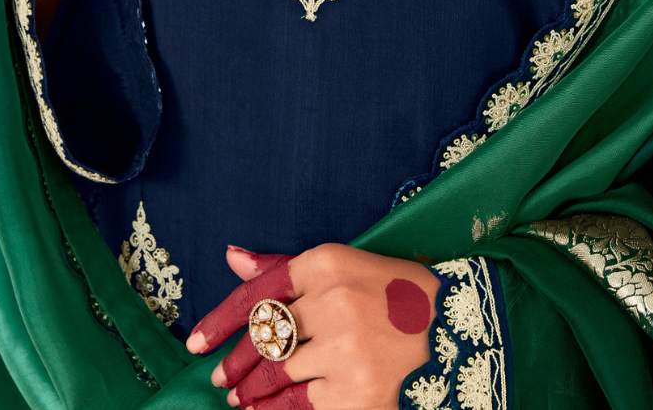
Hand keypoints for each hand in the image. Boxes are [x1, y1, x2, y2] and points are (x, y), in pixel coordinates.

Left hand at [189, 243, 438, 409]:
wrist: (457, 332)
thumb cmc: (395, 295)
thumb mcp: (346, 266)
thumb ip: (286, 268)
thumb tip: (232, 257)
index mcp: (329, 261)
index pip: (258, 290)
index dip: (220, 319)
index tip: (196, 341)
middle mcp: (333, 301)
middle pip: (263, 336)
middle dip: (234, 363)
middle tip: (220, 377)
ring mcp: (344, 349)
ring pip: (275, 375)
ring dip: (250, 392)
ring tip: (240, 399)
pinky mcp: (355, 392)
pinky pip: (298, 406)